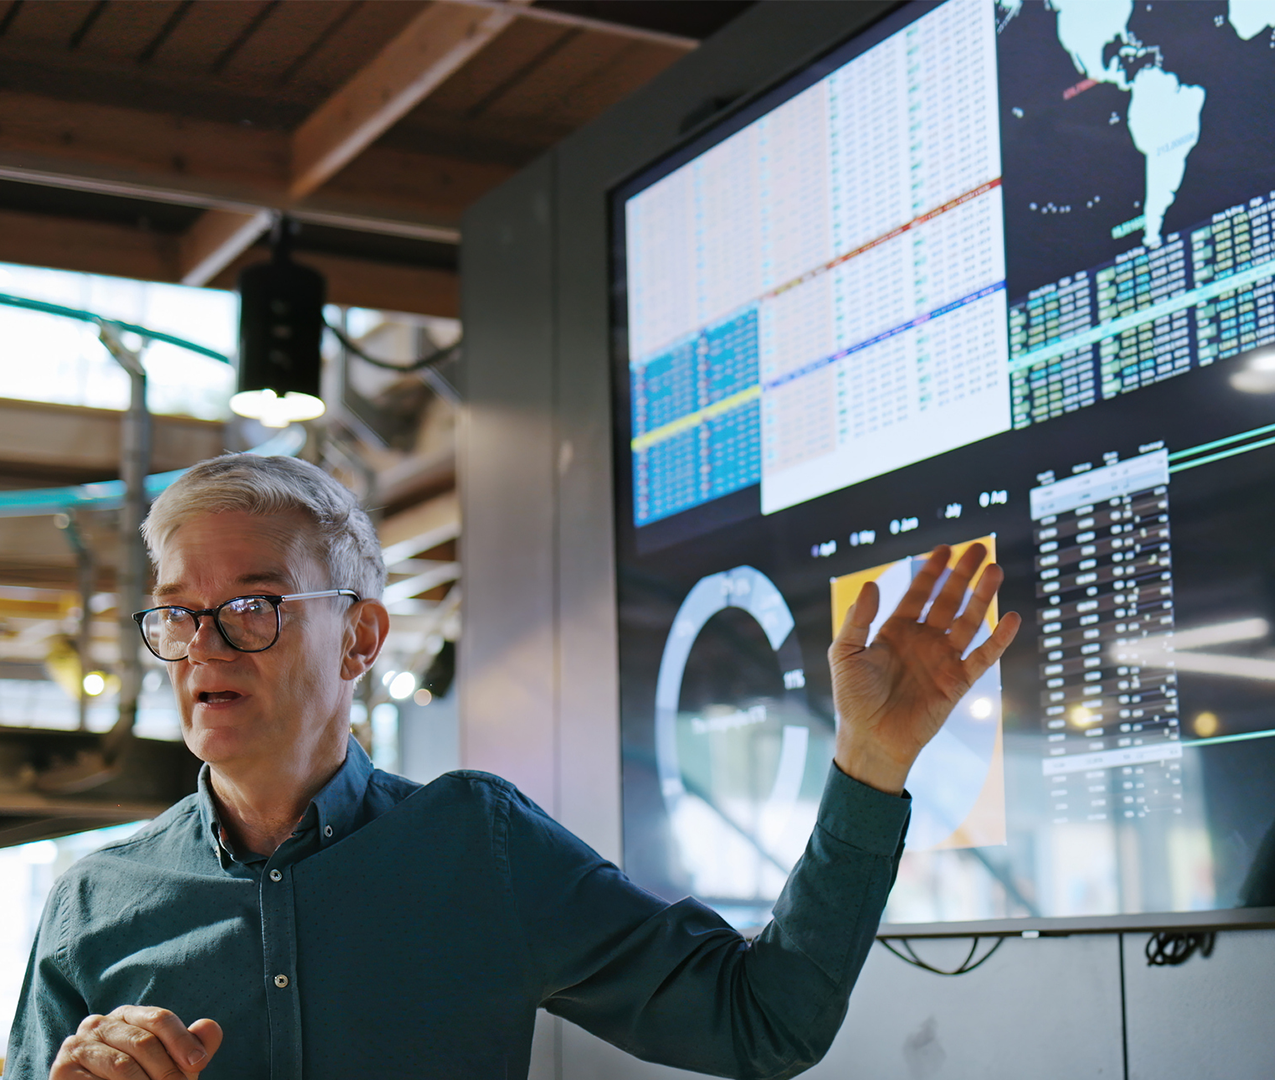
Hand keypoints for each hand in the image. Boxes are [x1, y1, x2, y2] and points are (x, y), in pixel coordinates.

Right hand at [50, 1006, 221, 1079]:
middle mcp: (99, 1023)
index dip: (182, 1041)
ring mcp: (77, 1045)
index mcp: (128, 1015)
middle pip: (143, 1043)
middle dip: (167, 1071)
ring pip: (123, 1066)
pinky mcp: (62, 1071)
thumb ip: (190, 1046)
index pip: (159, 1019)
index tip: (199, 1064)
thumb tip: (210, 1027)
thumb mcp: (169, 1065)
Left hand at [829, 543, 1020, 794]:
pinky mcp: (957, 682)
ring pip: (968, 621)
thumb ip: (858, 620)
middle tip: (979, 547)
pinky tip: (1010, 617)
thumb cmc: (853, 699)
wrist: (871, 739)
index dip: (932, 571)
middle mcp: (923, 641)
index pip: (919, 594)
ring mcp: (942, 660)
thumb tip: (872, 584)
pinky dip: (997, 639)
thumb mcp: (845, 653)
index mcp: (896, 632)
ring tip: (995, 570)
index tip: (945, 548)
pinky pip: (982, 656)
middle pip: (948, 600)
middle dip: (963, 574)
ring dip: (982, 597)